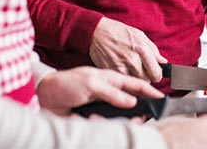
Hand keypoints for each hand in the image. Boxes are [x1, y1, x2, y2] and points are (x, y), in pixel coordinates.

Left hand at [37, 66, 163, 115]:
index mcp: (112, 80)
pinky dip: (96, 124)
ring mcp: (102, 106)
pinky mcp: (94, 117)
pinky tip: (83, 118)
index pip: (136, 85)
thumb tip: (132, 102)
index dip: (150, 91)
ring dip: (109, 121)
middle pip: (132, 106)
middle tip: (133, 121)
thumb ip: (112, 93)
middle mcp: (110, 93)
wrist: (45, 96)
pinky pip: (103, 126)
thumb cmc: (66, 84)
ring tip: (93, 118)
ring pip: (118, 119)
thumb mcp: (91, 84)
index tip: (162, 99)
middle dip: (133, 116)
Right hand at [89, 17, 166, 81]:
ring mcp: (121, 67)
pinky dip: (125, 79)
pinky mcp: (111, 72)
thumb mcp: (139, 35)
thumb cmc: (118, 32)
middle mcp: (132, 59)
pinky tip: (123, 72)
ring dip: (135, 80)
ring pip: (134, 84)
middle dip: (146, 77)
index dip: (156, 75)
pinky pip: (123, 82)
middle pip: (146, 81)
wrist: (97, 32)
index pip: (156, 73)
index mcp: (142, 49)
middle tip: (142, 71)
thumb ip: (153, 50)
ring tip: (132, 71)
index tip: (154, 73)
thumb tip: (163, 61)